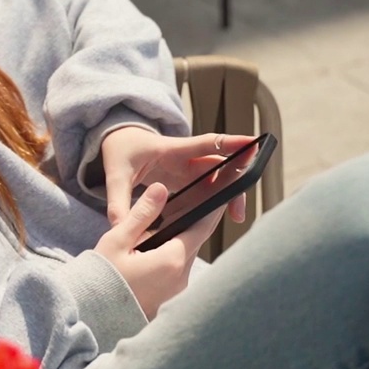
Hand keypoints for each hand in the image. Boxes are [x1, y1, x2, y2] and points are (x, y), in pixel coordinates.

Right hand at [93, 181, 226, 318]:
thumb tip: (161, 190)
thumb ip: (142, 213)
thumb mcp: (118, 240)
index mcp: (171, 261)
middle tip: (193, 197)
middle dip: (193, 221)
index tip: (221, 193)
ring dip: (180, 239)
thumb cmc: (101, 277)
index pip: (202, 228)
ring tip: (167, 220)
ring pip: (185, 256)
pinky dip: (172, 255)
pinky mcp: (168, 300)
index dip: (213, 208)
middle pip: (194, 242)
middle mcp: (180, 279)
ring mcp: (176, 292)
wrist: (92, 315)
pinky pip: (177, 270)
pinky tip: (155, 246)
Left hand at [99, 127, 254, 225]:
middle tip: (240, 205)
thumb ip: (118, 200)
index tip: (253, 144)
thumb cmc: (121, 151)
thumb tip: (120, 226)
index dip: (231, 143)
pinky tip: (214, 221)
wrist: (121, 142)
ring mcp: (188, 169)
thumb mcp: (115, 173)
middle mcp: (186, 158)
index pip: (206, 144)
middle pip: (220, 166)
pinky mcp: (187, 180)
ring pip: (218, 180)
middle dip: (236, 180)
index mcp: (172, 150)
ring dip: (228, 195)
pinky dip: (213, 203)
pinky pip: (206, 190)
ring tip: (235, 217)